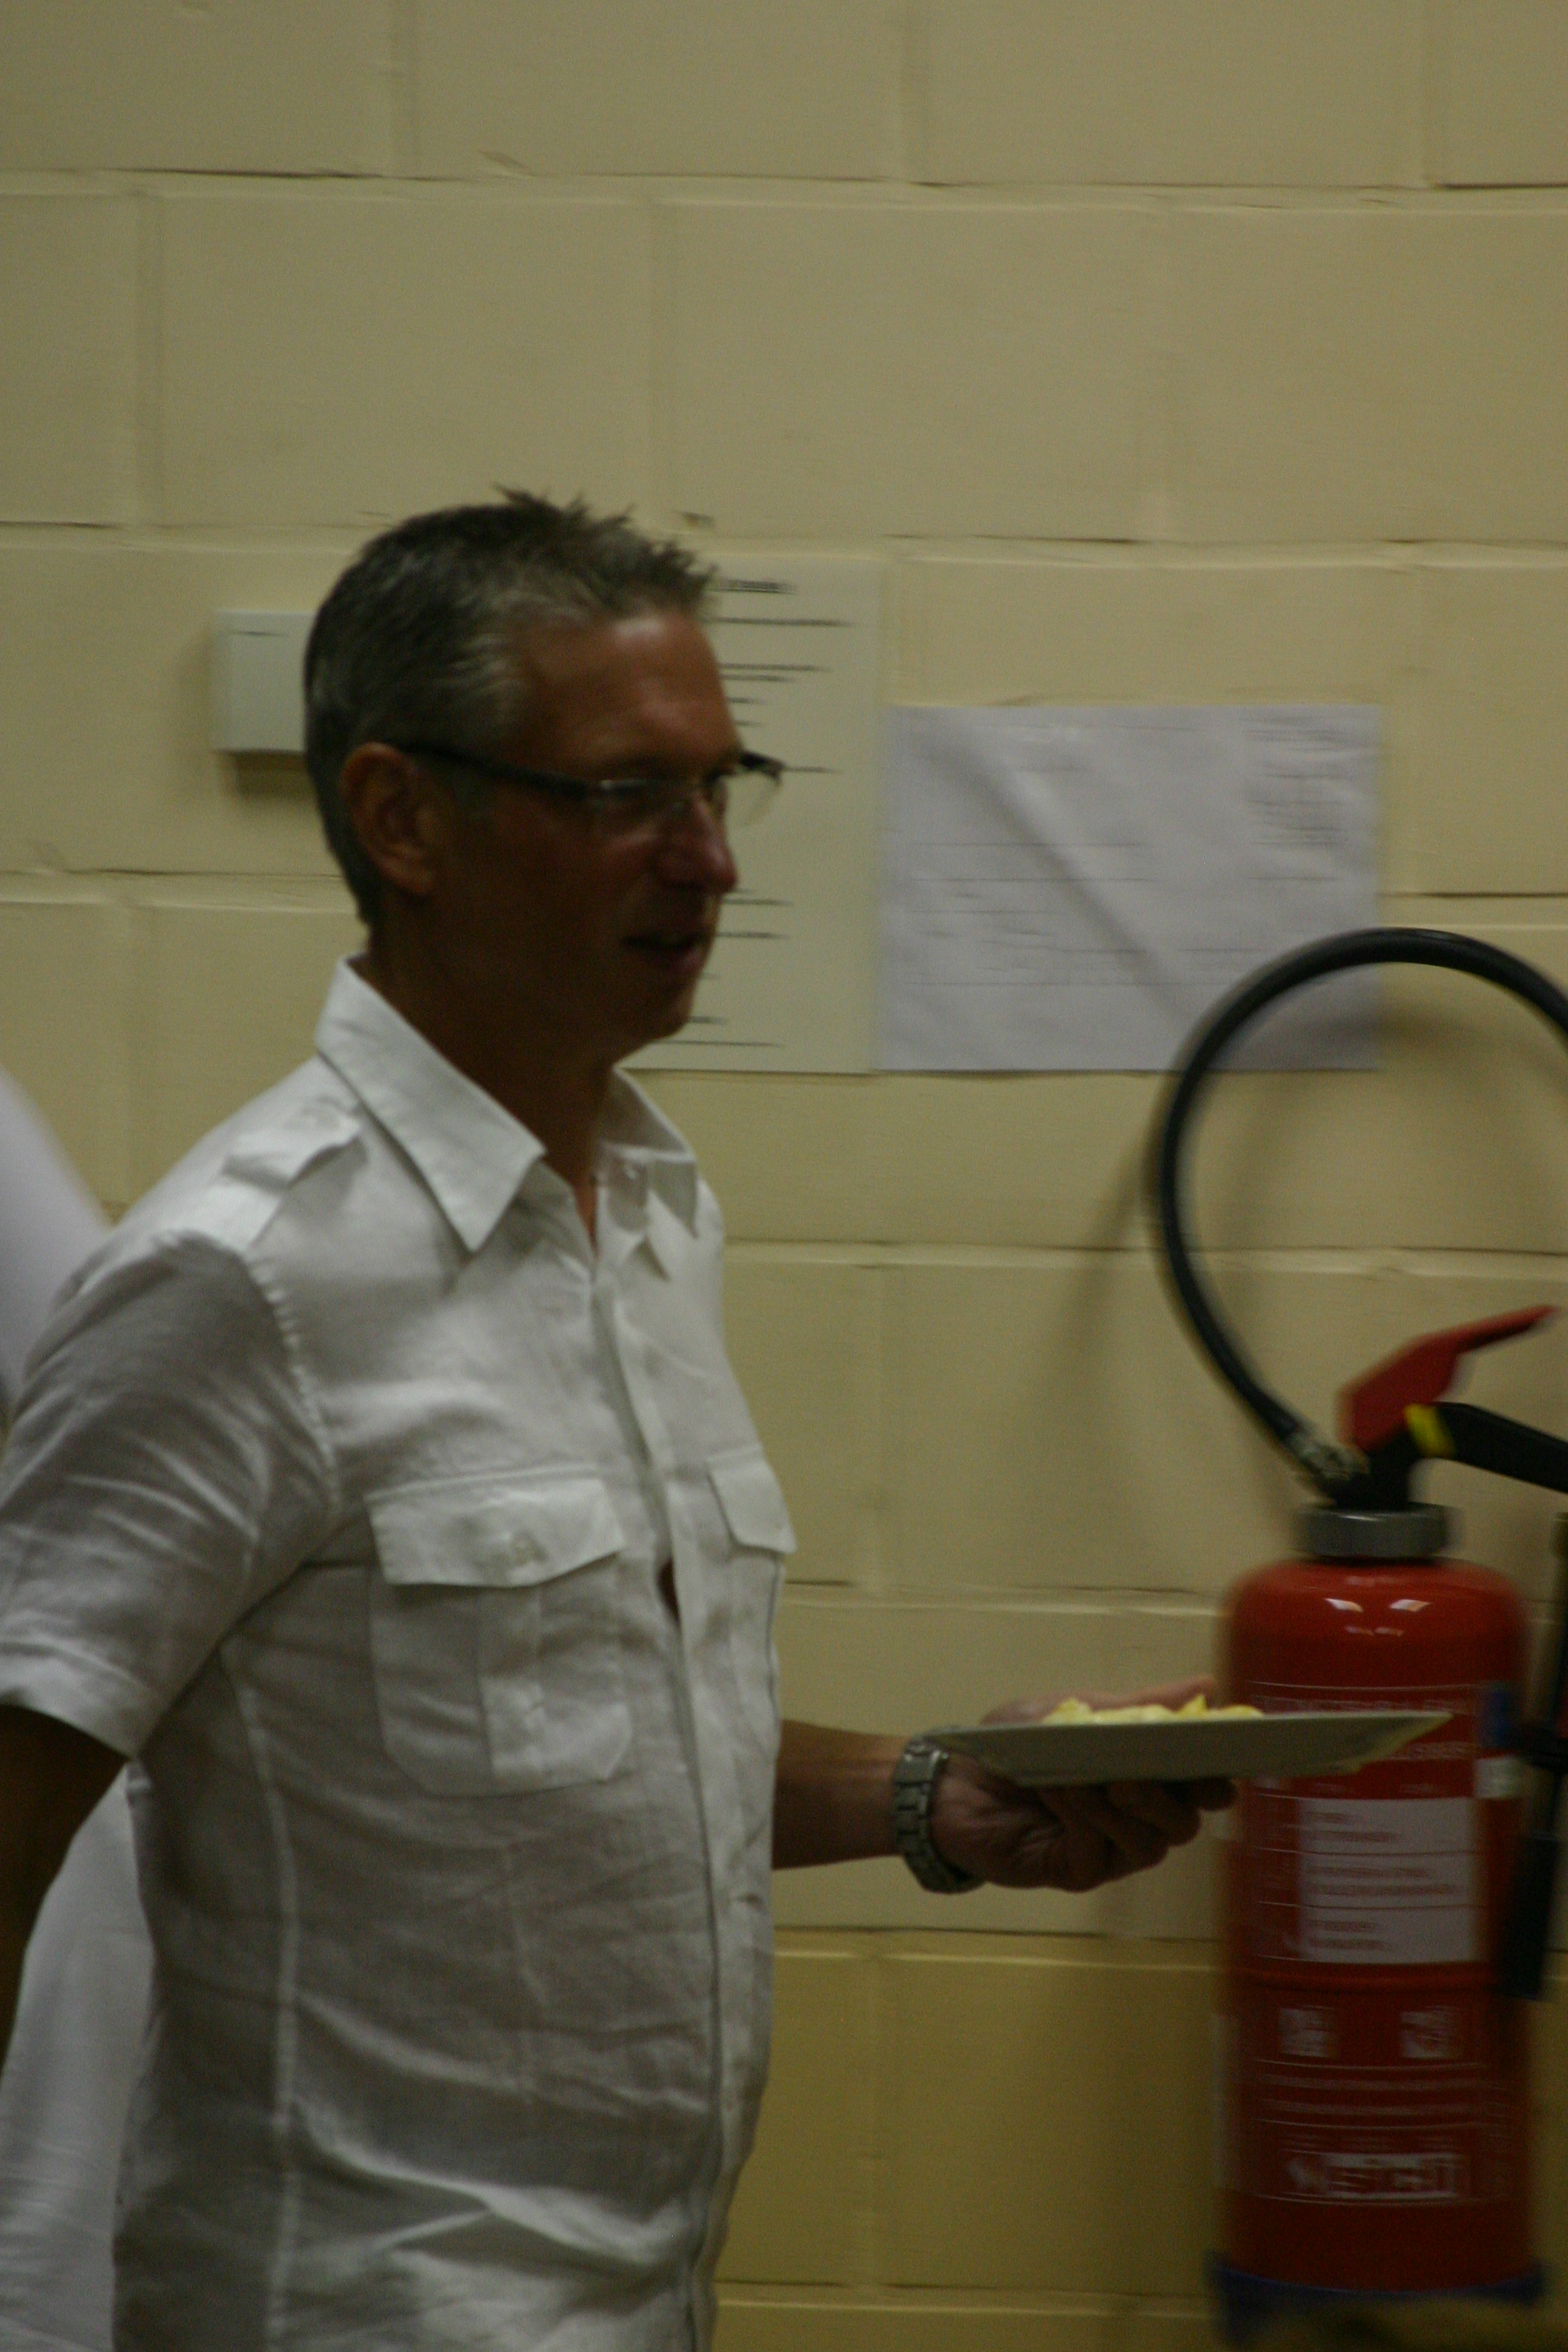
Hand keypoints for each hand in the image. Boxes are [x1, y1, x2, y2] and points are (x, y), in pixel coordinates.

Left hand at [927, 1679, 1233, 1893]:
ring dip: (1121, 1807)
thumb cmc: (1018, 1744)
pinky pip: (1098, 1852)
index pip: (1200, 1790)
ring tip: (1093, 1778)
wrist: (953, 1780)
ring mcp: (1108, 1851)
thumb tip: (1206, 1686)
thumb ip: (1140, 1707)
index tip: (1217, 1762)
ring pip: (1148, 1844)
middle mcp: (1136, 1820)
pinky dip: (1084, 1817)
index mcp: (1145, 1780)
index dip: (1215, 1779)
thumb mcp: (1077, 1712)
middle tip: (1140, 1774)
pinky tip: (1060, 1790)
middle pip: (1183, 1824)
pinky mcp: (1076, 1870)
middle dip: (1170, 1798)